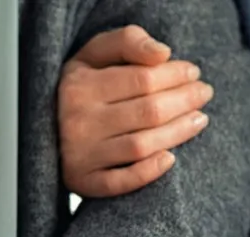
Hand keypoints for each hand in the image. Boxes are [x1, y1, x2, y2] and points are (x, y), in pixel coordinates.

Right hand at [59, 25, 214, 197]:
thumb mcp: (95, 54)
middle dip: (184, 100)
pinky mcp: (83, 182)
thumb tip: (163, 54)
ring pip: (141, 145)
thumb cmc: (80, 87)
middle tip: (204, 94)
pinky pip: (121, 182)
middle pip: (148, 111)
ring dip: (178, 132)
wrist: (45, 128)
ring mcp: (80, 155)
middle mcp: (78, 121)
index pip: (142, 78)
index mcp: (80, 85)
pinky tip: (170, 159)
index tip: (193, 72)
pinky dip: (148, 172)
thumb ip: (128, 41)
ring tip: (199, 119)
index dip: (175, 75)